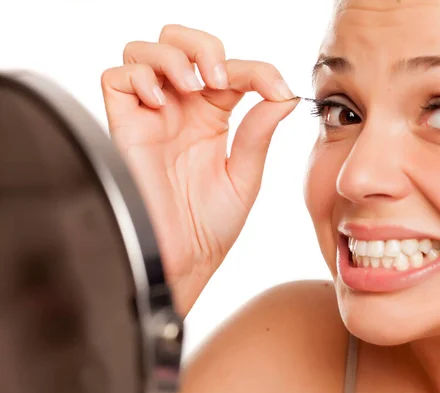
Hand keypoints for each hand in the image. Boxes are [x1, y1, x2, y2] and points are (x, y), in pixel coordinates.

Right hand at [101, 24, 298, 315]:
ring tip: (194, 87)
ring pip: (146, 51)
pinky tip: (160, 103)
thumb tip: (283, 95)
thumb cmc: (211, 228)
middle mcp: (181, 110)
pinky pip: (116, 79)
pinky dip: (139, 77)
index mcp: (213, 117)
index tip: (278, 90)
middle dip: (203, 46)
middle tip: (220, 78)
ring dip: (173, 57)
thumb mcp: (244, 176)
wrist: (183, 262)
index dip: (258, 69)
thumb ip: (258, 132)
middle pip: (181, 43)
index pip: (232, 69)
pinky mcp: (124, 128)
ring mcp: (151, 116)